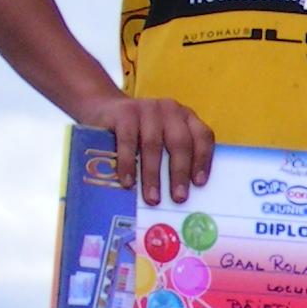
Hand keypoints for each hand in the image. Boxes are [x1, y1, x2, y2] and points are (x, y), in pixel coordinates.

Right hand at [76, 90, 215, 204]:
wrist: (104, 110)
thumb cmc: (140, 135)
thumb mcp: (161, 140)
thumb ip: (173, 159)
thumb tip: (180, 196)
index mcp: (186, 118)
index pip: (202, 136)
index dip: (203, 160)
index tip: (199, 183)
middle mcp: (170, 110)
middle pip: (180, 142)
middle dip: (179, 173)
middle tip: (178, 198)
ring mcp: (147, 108)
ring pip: (153, 145)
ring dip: (153, 175)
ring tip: (152, 198)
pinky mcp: (124, 113)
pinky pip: (127, 141)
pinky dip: (128, 164)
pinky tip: (128, 182)